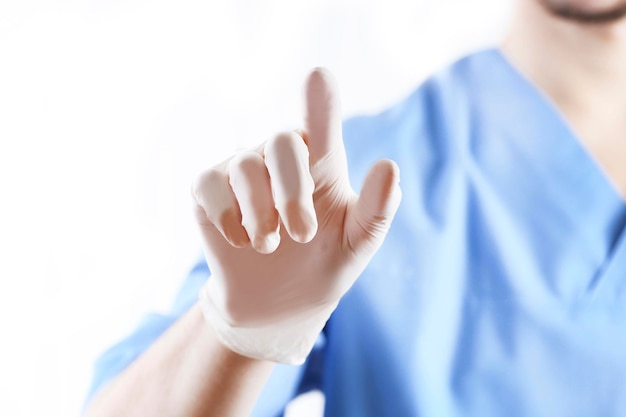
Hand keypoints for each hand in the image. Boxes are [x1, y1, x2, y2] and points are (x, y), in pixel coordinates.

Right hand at [192, 68, 400, 363]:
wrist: (278, 304)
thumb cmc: (324, 263)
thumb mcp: (357, 244)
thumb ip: (375, 210)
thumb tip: (389, 166)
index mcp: (322, 161)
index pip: (322, 123)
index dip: (319, 101)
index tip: (318, 76)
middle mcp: (280, 157)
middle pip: (282, 142)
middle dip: (292, 192)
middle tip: (302, 235)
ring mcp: (241, 170)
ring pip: (244, 165)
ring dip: (259, 212)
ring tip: (269, 246)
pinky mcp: (208, 190)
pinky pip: (208, 184)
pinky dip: (225, 214)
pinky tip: (240, 241)